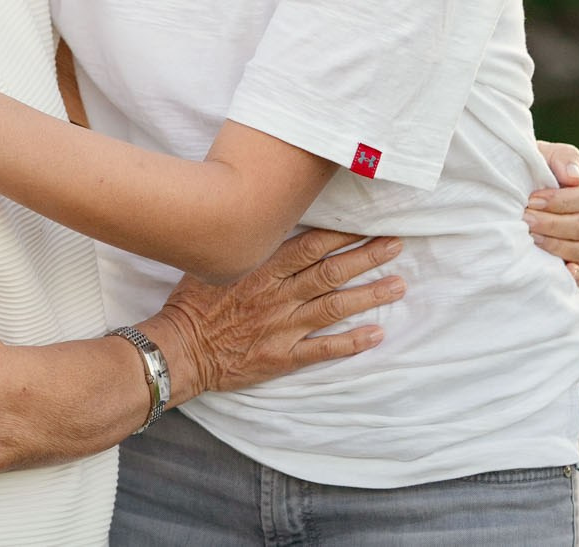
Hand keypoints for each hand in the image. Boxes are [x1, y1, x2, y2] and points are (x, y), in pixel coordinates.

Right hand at [141, 229, 403, 400]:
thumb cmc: (192, 304)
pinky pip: (324, 349)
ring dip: (369, 296)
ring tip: (398, 285)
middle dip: (366, 257)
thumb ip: (245, 248)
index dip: (342, 236)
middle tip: (395, 246)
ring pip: (334, 307)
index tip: (368, 225)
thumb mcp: (214, 263)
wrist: (180, 349)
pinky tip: (376, 335)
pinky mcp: (283, 356)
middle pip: (330, 272)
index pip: (310, 246)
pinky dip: (351, 342)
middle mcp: (278, 296)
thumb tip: (265, 223)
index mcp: (261, 269)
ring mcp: (283, 327)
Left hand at [527, 141, 578, 289]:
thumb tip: (573, 177)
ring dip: (558, 246)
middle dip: (552, 223)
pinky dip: (577, 276)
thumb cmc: (519, 167)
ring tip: (531, 239)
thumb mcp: (537, 153)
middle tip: (525, 219)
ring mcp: (576, 240)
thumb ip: (561, 157)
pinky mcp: (567, 262)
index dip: (560, 201)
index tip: (531, 200)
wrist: (498, 188)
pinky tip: (563, 273)